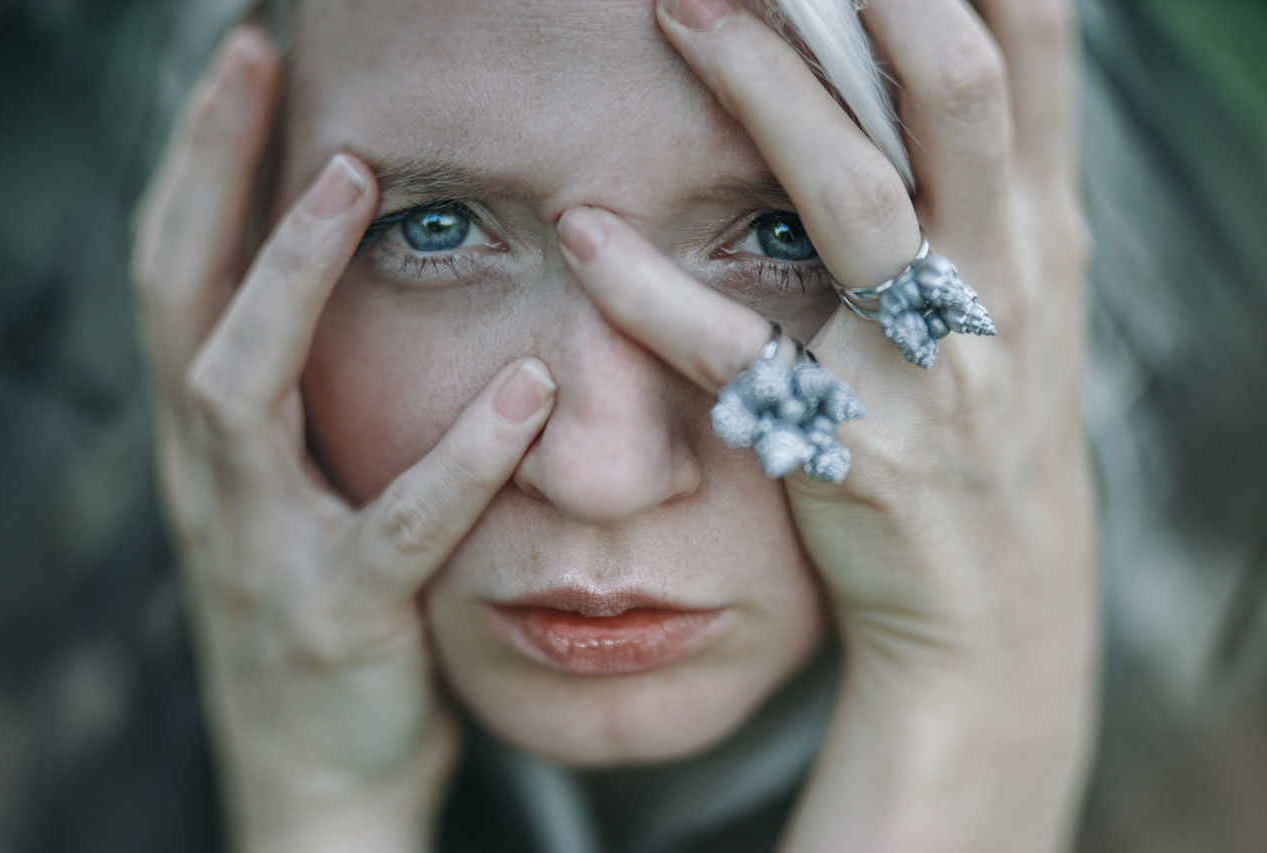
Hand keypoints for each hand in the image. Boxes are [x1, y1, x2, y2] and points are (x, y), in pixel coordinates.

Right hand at [130, 28, 555, 852]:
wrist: (316, 777)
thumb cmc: (325, 612)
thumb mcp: (298, 493)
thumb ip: (314, 398)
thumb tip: (351, 281)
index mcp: (212, 441)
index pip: (177, 272)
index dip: (195, 161)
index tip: (237, 56)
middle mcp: (212, 480)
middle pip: (179, 298)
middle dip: (208, 172)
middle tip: (252, 58)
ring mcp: (261, 550)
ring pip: (241, 392)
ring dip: (290, 277)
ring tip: (352, 175)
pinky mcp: (334, 622)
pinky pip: (395, 530)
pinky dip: (456, 458)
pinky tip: (523, 388)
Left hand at [557, 0, 1093, 849]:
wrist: (994, 604)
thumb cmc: (994, 425)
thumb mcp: (1028, 296)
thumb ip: (998, 179)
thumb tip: (973, 47)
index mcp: (1042, 234)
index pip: (1031, 60)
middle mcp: (1004, 284)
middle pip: (950, 99)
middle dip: (864, 2)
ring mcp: (930, 370)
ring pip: (854, 202)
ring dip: (766, 96)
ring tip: (677, 15)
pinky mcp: (848, 448)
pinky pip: (740, 356)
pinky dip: (654, 294)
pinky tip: (589, 236)